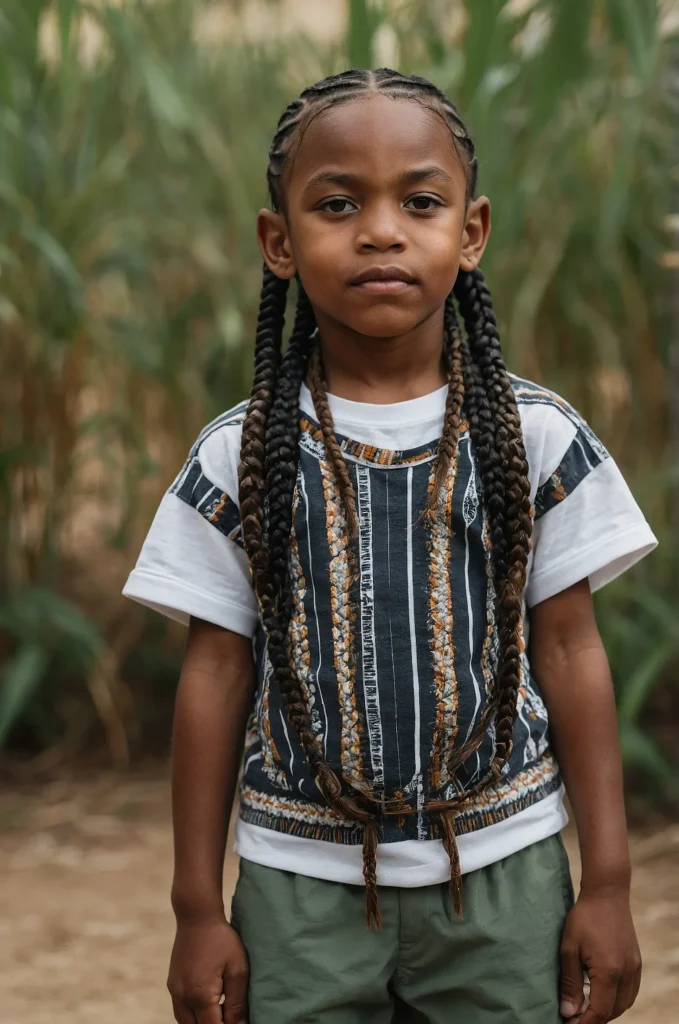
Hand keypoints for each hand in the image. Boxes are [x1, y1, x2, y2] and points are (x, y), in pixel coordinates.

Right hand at [168, 912, 248, 1023]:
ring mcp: (175, 993)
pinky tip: (208, 1011)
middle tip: (230, 1018)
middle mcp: (183, 998)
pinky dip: (193, 1018)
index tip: (238, 1023)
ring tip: (221, 1014)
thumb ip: (238, 1003)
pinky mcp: (172, 986)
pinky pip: (180, 1013)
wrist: (196, 916)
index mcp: (200, 995)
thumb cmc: (222, 939)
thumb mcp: (237, 969)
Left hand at [560, 889, 641, 1021]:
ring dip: (607, 1011)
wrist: (607, 893)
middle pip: (614, 1011)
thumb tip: (568, 1012)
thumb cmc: (584, 917)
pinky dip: (617, 1000)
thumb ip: (569, 982)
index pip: (599, 1011)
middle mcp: (626, 973)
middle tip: (575, 1018)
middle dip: (595, 1019)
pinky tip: (603, 996)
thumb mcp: (569, 948)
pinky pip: (630, 992)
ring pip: (624, 1003)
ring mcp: (634, 968)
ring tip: (586, 1010)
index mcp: (609, 971)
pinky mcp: (636, 962)